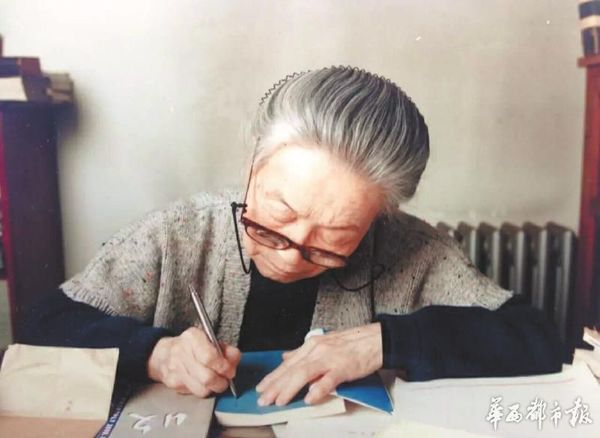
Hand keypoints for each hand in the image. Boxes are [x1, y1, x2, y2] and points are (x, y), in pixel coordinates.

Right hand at [147, 327, 240, 397]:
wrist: (165, 353)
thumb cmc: (192, 346)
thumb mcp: (211, 340)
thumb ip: (226, 349)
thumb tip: (234, 359)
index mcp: (192, 337)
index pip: (209, 357)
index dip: (223, 367)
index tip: (229, 370)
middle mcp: (181, 352)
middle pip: (207, 377)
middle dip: (221, 382)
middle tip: (225, 379)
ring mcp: (175, 369)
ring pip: (201, 390)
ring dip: (212, 388)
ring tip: (215, 381)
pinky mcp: (172, 384)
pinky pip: (193, 393)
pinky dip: (202, 390)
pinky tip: (202, 382)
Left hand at [255, 323, 382, 405]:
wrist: (376, 340)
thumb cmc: (352, 343)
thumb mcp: (324, 343)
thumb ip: (304, 352)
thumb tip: (286, 357)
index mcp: (312, 345)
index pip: (287, 363)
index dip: (273, 377)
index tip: (261, 387)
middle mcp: (317, 350)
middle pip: (291, 369)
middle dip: (275, 386)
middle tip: (263, 399)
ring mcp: (330, 358)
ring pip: (304, 373)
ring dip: (289, 388)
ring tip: (279, 401)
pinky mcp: (343, 367)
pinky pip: (328, 380)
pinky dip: (318, 390)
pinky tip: (309, 399)